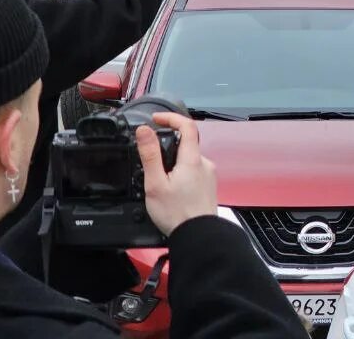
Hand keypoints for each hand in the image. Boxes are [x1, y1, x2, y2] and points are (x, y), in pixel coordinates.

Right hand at [137, 113, 217, 236]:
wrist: (198, 235)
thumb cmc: (176, 213)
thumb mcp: (156, 184)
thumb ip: (150, 155)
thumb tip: (145, 130)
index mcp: (192, 159)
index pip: (187, 125)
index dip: (171, 117)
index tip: (156, 118)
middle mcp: (204, 163)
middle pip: (186, 143)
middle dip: (167, 147)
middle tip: (150, 161)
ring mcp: (208, 174)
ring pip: (188, 159)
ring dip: (173, 164)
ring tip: (159, 182)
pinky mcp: (208, 185)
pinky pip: (193, 171)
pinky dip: (180, 174)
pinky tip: (171, 191)